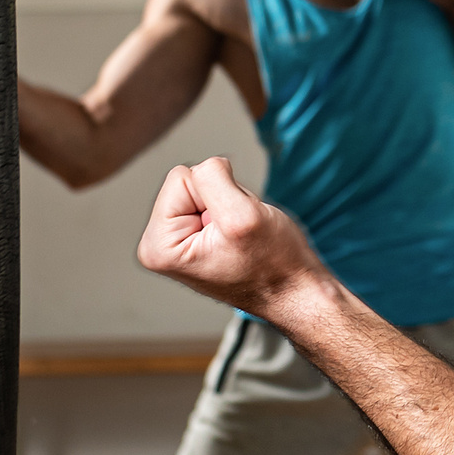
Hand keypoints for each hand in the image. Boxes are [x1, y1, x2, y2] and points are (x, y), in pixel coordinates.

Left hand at [136, 157, 327, 313]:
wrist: (295, 291)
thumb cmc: (274, 265)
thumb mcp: (242, 216)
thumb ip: (213, 178)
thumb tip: (209, 163)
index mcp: (158, 246)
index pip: (181, 178)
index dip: (217, 195)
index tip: (231, 227)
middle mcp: (159, 245)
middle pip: (189, 181)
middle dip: (223, 198)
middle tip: (239, 231)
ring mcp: (178, 241)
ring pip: (205, 187)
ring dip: (231, 204)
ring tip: (242, 235)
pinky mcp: (195, 236)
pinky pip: (214, 197)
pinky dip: (234, 210)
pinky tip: (241, 235)